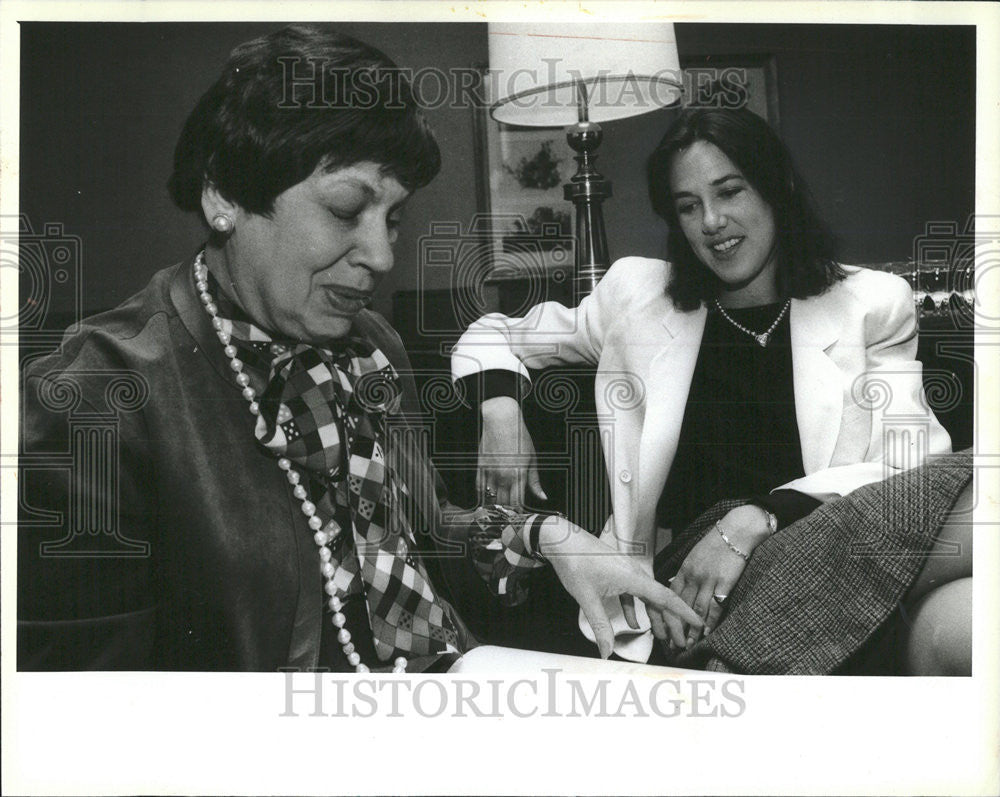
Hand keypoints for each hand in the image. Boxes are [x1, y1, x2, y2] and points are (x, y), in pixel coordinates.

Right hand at [478, 396, 546, 507]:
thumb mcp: (532, 458)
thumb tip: (542, 496)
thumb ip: (535, 480)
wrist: (501, 420)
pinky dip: (483, 495)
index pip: (518, 502)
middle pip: (504, 503)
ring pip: (491, 497)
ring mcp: (490, 472)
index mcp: (519, 475)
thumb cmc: (520, 436)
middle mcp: (503, 476)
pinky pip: (480, 487)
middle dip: (507, 510)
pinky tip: (486, 498)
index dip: (518, 512)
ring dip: (494, 504)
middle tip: (509, 515)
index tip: (520, 515)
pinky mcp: (480, 467)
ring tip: (498, 510)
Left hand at [540, 516, 702, 658]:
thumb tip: (606, 652)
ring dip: (656, 617)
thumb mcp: (586, 598)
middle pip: (660, 600)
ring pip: (647, 597)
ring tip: (664, 637)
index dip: (684, 612)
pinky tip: (637, 624)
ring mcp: (625, 572)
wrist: (560, 539)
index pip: (666, 597)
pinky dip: (636, 609)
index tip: (699, 623)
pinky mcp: (616, 573)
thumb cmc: (574, 562)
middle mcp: (634, 573)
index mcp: (633, 577)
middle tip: (681, 642)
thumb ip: (600, 626)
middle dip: (672, 622)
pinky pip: (633, 594)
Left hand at [656, 504, 771, 649]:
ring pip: (696, 609)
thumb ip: (685, 572)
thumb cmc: (716, 543)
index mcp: (684, 568)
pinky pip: (715, 606)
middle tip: (671, 643)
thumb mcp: (694, 555)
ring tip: (688, 644)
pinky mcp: (724, 583)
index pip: (670, 595)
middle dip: (675, 626)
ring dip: (692, 629)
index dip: (665, 612)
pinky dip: (711, 621)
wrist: (736, 531)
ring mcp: (708, 580)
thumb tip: (674, 584)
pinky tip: (707, 632)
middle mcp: (693, 576)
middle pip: (680, 605)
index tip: (661, 627)